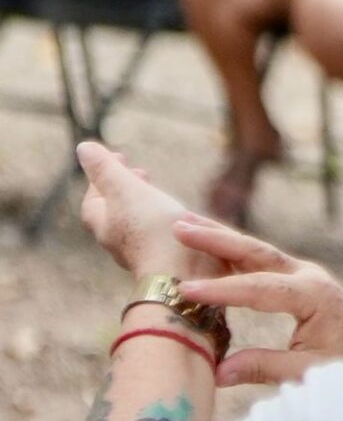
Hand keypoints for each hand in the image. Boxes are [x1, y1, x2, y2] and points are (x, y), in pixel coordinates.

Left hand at [77, 142, 218, 279]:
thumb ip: (105, 169)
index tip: (119, 156)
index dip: (102, 176)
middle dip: (125, 189)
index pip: (93, 197)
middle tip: (141, 172)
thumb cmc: (151, 230)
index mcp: (103, 224)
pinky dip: (162, 218)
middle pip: (114, 211)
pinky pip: (157, 234)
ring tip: (160, 192)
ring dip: (145, 203)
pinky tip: (180, 216)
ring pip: (136, 223)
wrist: (181, 272)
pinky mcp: (164, 257)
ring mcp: (141, 251)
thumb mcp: (126, 190)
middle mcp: (118, 240)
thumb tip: (83, 147)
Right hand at [173, 218, 342, 385]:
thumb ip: (264, 367)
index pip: (258, 288)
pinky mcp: (301, 279)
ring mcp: (305, 274)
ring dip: (222, 238)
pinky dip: (235, 252)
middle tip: (178, 225)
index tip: (184, 288)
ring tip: (185, 223)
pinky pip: (262, 262)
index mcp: (313, 295)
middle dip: (216, 239)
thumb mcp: (308, 371)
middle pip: (256, 252)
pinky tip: (210, 245)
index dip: (219, 289)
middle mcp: (309, 276)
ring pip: (257, 251)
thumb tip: (216, 371)